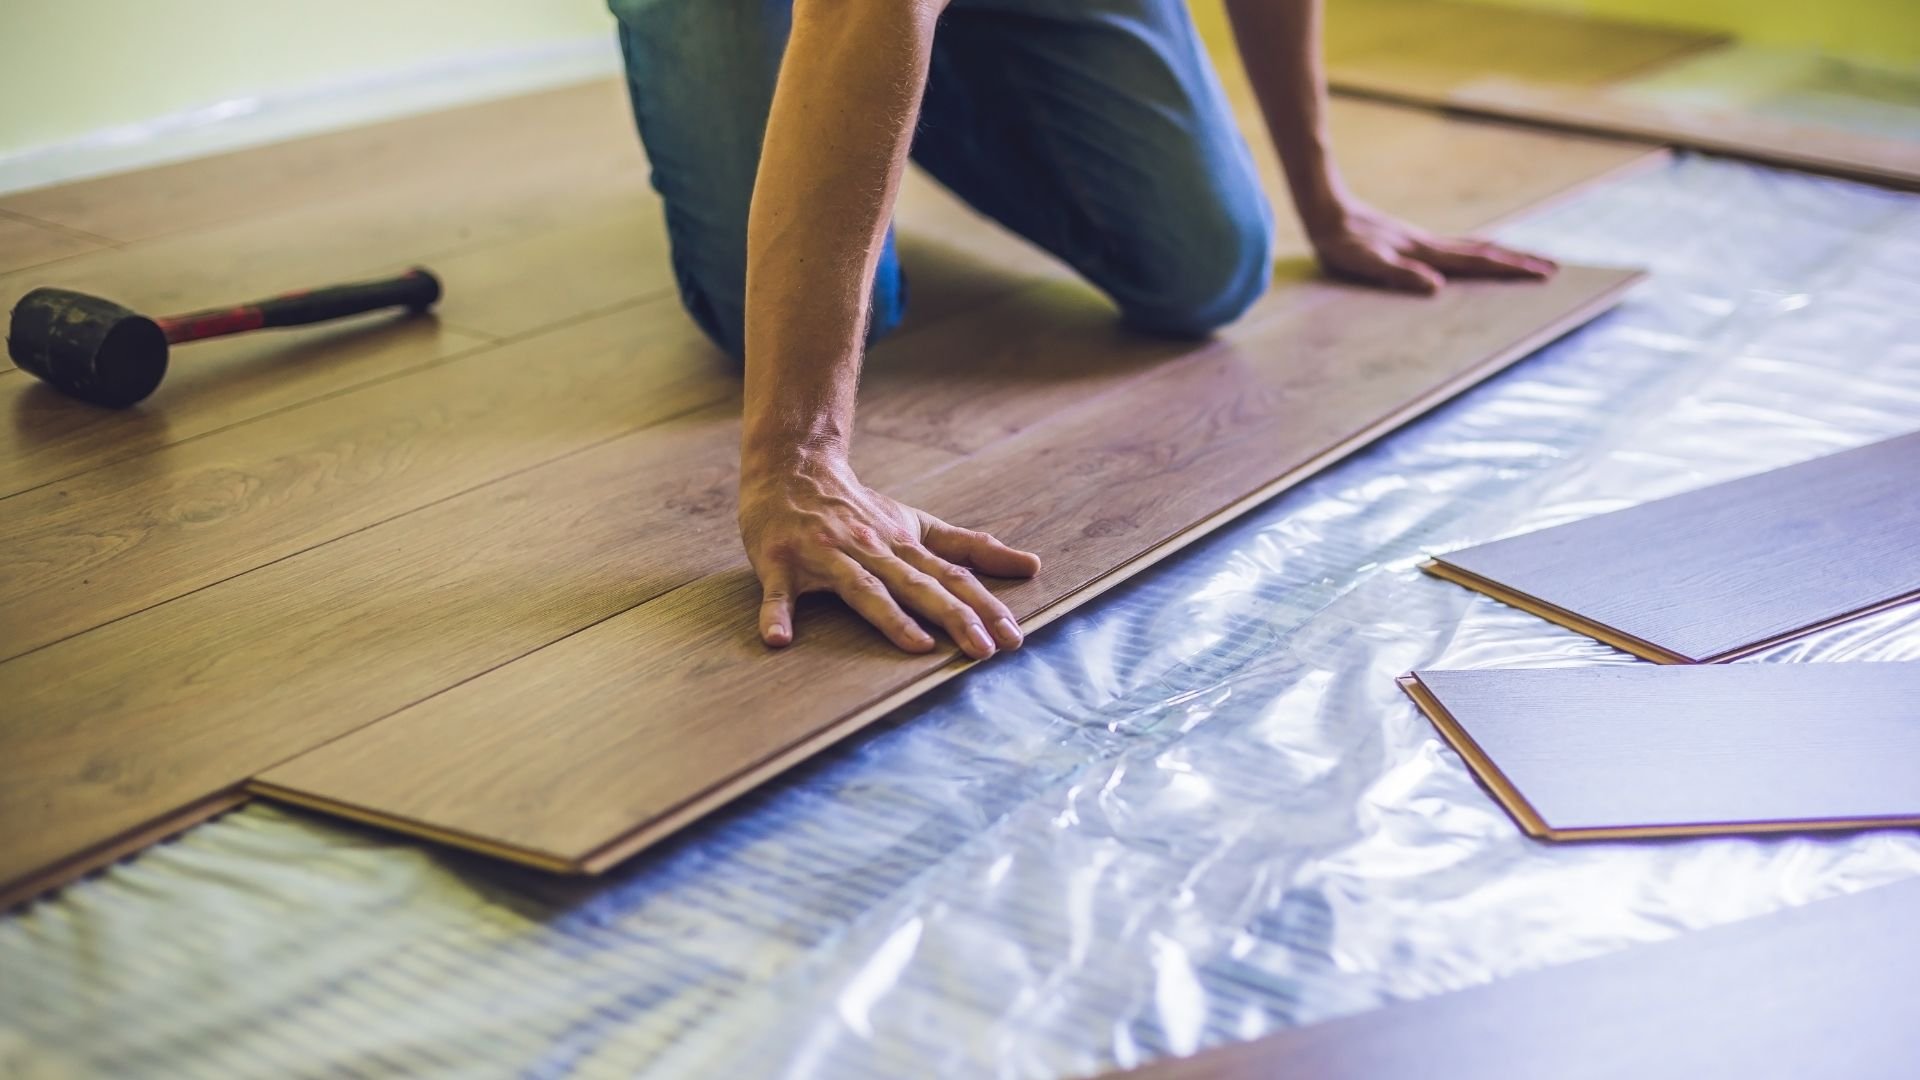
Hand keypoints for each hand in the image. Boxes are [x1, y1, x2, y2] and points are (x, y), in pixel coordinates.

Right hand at [739, 454, 1040, 657]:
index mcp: (902, 546)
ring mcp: (826, 555)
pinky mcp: (780, 561)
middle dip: (953, 616)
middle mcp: (870, 549)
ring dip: (889, 618)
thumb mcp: (917, 524)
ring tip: (918, 646)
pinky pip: (780, 593)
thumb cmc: (859, 508)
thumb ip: (970, 548)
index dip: (983, 606)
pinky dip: (777, 614)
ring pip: (862, 588)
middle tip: (984, 650)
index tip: (1012, 637)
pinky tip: (778, 640)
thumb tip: (1031, 566)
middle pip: (917, 585)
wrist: (792, 469)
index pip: (951, 577)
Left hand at [1307, 201, 1556, 295]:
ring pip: (1472, 248)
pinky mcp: (1410, 242)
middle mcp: (1430, 246)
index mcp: (1426, 253)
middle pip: (1484, 253)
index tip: (1543, 273)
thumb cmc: (1341, 243)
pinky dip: (1475, 252)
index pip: (1478, 263)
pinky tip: (1475, 254)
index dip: (1511, 269)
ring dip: (1501, 255)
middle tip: (1552, 268)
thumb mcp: (1366, 263)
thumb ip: (1398, 274)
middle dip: (1518, 262)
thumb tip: (1437, 287)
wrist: (1326, 210)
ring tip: (1526, 261)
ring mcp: (1422, 242)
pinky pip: (1454, 248)